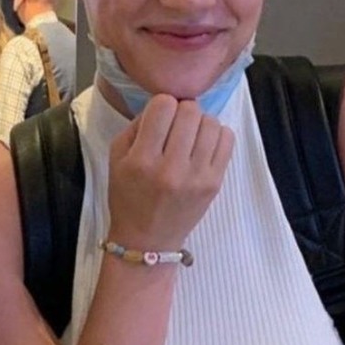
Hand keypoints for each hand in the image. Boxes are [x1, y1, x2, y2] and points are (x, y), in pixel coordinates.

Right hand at [108, 94, 233, 249]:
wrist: (148, 240)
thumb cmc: (129, 196)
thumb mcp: (117, 158)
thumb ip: (137, 125)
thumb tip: (166, 103)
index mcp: (142, 160)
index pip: (163, 106)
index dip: (162, 105)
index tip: (160, 117)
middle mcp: (171, 168)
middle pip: (190, 111)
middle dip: (182, 111)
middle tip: (177, 126)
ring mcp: (196, 177)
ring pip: (211, 122)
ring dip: (200, 123)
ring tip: (191, 136)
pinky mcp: (214, 183)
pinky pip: (227, 140)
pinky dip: (217, 135)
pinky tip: (204, 145)